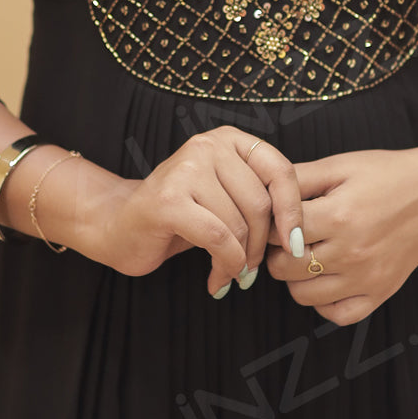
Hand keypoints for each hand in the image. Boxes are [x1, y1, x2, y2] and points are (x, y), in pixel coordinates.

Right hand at [88, 127, 304, 297]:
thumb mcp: (225, 197)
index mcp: (227, 139)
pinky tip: (216, 279)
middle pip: (260, 202)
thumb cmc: (181, 215)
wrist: (118, 225)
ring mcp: (185, 170)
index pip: (280, 170)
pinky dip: (225, 266)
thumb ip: (258, 198)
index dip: (293, 210)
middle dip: (260, 245)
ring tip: (229, 274)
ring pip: (239, 224)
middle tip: (250, 269)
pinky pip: (218, 239)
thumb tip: (299, 232)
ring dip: (240, 262)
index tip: (294, 244)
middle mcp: (206, 145)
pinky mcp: (168, 201)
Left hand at [264, 145, 417, 325]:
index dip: (271, 222)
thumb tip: (261, 189)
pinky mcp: (380, 293)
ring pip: (303, 295)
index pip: (280, 232)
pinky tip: (326, 277)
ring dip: (295, 276)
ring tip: (306, 253)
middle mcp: (352, 252)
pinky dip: (323, 301)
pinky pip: (336, 314)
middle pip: (285, 268)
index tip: (275, 216)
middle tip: (286, 236)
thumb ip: (298, 178)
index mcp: (339, 215)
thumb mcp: (340, 165)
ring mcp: (367, 278)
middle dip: (277, 251)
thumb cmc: (386, 173)